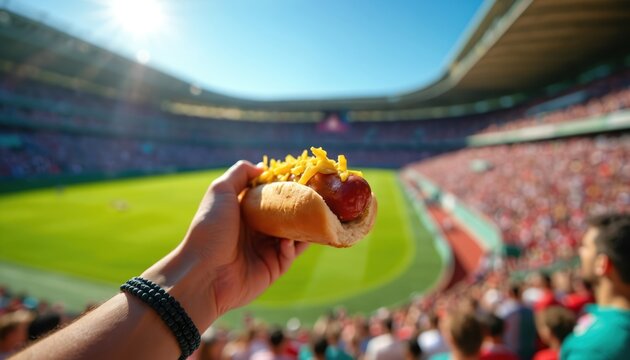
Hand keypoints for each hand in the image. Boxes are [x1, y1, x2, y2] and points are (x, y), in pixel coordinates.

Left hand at [180, 161, 308, 320]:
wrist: (203, 272)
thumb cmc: (210, 228)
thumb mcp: (220, 191)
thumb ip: (240, 173)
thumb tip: (262, 167)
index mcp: (243, 213)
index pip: (270, 197)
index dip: (285, 187)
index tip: (302, 177)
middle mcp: (255, 231)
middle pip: (285, 216)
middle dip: (300, 207)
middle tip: (317, 197)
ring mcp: (264, 251)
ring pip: (293, 236)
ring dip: (303, 227)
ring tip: (315, 217)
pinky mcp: (272, 270)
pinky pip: (289, 255)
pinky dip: (292, 247)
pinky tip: (288, 241)